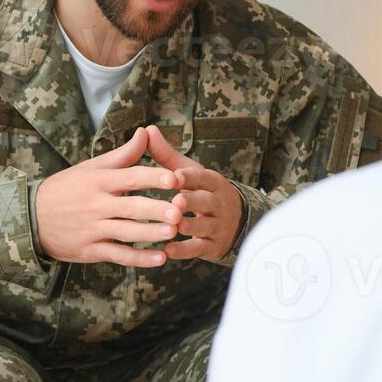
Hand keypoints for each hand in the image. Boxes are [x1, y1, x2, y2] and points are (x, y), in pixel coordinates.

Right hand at [33, 127, 185, 267]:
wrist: (30, 217)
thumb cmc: (68, 188)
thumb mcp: (91, 168)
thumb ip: (123, 154)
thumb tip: (146, 132)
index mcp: (98, 181)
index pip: (129, 177)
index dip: (152, 178)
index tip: (175, 178)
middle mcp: (96, 205)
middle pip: (130, 207)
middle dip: (155, 209)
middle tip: (180, 211)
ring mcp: (92, 229)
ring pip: (126, 232)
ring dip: (150, 234)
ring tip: (174, 233)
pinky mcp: (90, 250)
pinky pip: (117, 255)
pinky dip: (138, 259)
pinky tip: (160, 259)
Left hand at [144, 124, 242, 261]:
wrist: (235, 221)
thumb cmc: (202, 191)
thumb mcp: (188, 171)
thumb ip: (166, 154)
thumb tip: (146, 129)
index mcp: (211, 181)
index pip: (201, 177)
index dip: (188, 178)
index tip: (173, 177)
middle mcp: (217, 202)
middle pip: (205, 201)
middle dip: (192, 202)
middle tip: (176, 202)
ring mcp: (217, 225)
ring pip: (204, 226)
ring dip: (190, 227)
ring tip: (175, 227)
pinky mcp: (212, 245)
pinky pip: (199, 248)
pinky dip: (184, 251)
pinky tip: (168, 252)